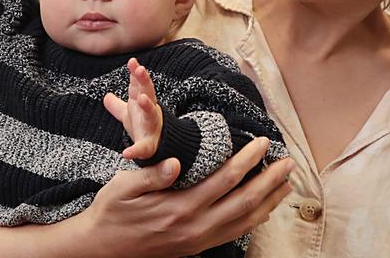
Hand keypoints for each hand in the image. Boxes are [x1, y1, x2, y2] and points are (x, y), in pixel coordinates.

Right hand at [79, 137, 294, 257]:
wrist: (100, 249)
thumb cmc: (112, 212)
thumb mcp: (122, 188)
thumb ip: (151, 176)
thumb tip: (176, 163)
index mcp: (178, 208)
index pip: (224, 180)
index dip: (247, 160)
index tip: (262, 142)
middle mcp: (194, 227)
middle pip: (244, 202)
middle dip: (270, 181)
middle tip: (289, 162)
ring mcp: (198, 240)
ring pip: (245, 221)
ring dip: (269, 201)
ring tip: (287, 184)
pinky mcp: (197, 246)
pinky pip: (235, 233)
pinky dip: (255, 219)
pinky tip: (265, 207)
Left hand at [104, 58, 163, 159]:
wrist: (159, 147)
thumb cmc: (143, 127)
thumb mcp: (129, 115)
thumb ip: (117, 105)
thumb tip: (106, 96)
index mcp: (142, 102)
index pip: (139, 85)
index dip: (135, 73)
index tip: (132, 61)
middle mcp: (149, 111)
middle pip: (148, 92)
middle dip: (144, 80)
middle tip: (140, 69)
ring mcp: (151, 126)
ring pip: (150, 113)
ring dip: (147, 105)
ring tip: (141, 98)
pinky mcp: (149, 145)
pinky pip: (142, 147)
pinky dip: (135, 151)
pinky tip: (126, 153)